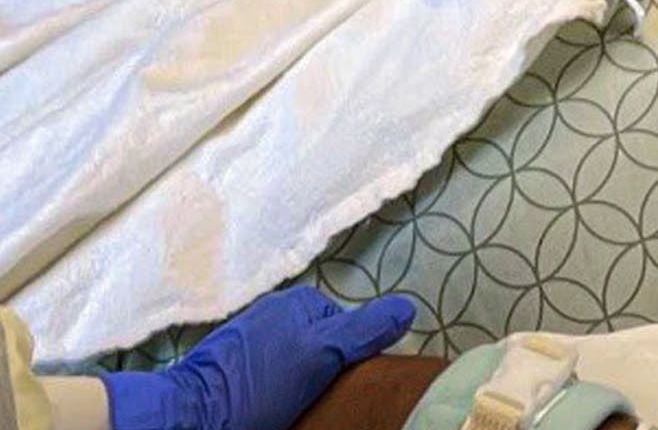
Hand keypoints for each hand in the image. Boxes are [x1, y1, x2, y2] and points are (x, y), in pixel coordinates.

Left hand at [101, 288, 415, 429]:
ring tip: (292, 408)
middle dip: (325, 373)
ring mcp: (249, 342)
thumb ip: (364, 330)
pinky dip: (276, 395)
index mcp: (297, 303)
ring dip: (301, 388)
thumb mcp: (319, 355)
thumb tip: (409, 306)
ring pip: (297, 365)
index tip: (340, 384)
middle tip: (318, 400)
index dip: (351, 359)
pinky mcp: (232, 370)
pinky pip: (271, 378)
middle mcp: (273, 314)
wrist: (185, 418)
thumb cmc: (255, 385)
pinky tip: (270, 411)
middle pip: (323, 346)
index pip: (348, 329)